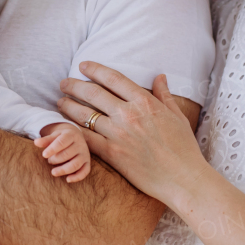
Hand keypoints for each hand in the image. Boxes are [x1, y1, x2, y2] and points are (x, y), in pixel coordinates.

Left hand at [34, 123, 91, 182]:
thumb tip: (36, 142)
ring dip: (64, 170)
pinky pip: (85, 171)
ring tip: (53, 172)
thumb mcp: (54, 135)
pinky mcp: (87, 162)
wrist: (76, 136)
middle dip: (56, 159)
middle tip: (49, 161)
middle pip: (68, 154)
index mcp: (71, 135)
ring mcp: (85, 154)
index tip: (44, 155)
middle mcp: (80, 144)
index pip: (62, 142)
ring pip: (76, 164)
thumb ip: (46, 140)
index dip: (52, 149)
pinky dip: (77, 177)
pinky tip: (67, 179)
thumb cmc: (62, 137)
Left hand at [57, 63, 208, 205]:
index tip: (83, 66)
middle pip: (93, 93)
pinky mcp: (112, 154)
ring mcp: (118, 134)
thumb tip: (159, 76)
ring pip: (85, 114)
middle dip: (75, 85)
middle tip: (64, 83)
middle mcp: (129, 114)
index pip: (113, 78)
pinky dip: (72, 131)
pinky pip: (86, 138)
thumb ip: (164, 95)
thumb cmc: (184, 149)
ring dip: (68, 106)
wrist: (183, 178)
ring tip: (60, 102)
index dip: (95, 69)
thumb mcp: (177, 117)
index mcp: (145, 102)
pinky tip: (64, 127)